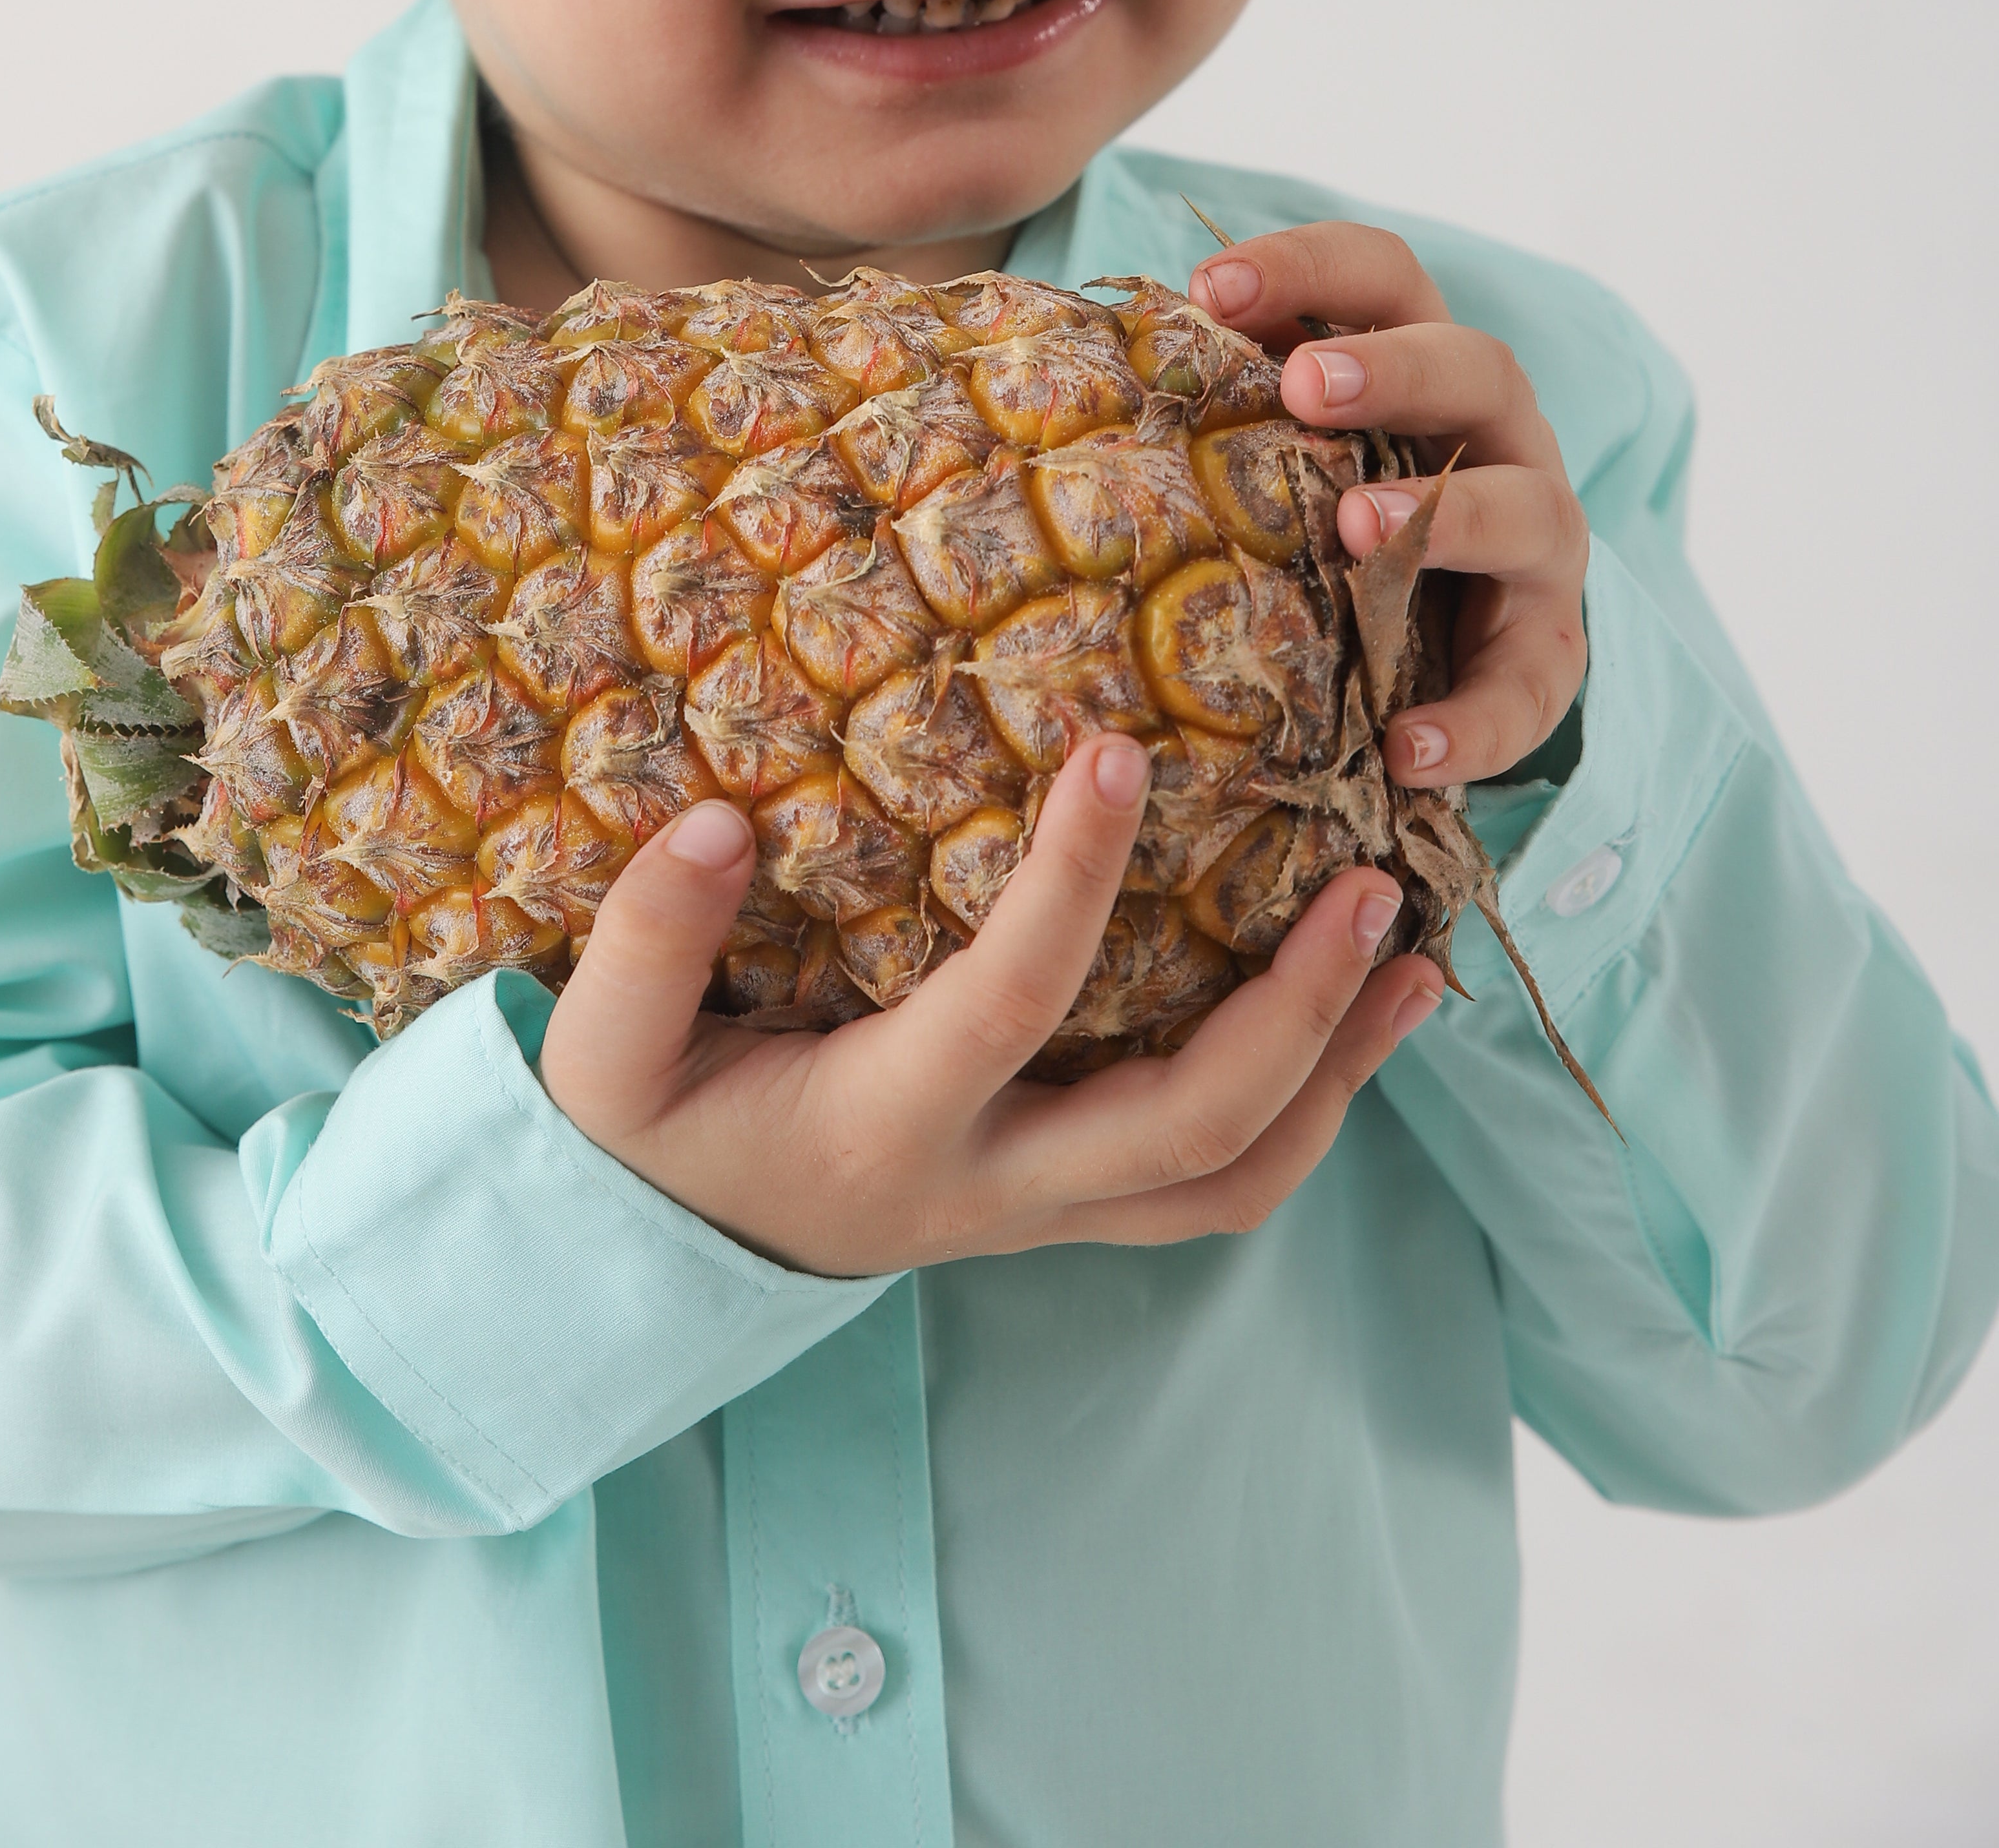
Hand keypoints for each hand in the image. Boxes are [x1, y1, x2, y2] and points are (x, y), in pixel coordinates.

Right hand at [536, 740, 1441, 1277]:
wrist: (649, 1261)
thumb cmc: (638, 1137)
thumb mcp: (596, 1055)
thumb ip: (645, 943)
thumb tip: (714, 823)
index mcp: (884, 1129)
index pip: (1013, 1002)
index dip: (1075, 879)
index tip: (1120, 747)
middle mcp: (990, 1188)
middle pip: (1190, 1131)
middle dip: (1296, 1014)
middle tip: (1369, 882)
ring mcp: (1040, 1213)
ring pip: (1234, 1180)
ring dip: (1338, 1073)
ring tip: (1412, 953)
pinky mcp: (1063, 1205)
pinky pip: (1216, 1182)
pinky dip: (1305, 1107)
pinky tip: (1352, 1013)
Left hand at [1189, 222, 1589, 791]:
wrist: (1430, 635)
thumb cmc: (1327, 506)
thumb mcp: (1284, 444)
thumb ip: (1227, 398)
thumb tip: (1102, 361)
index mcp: (1423, 356)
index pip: (1381, 275)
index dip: (1306, 266)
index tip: (1211, 288)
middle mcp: (1498, 432)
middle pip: (1477, 367)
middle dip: (1394, 369)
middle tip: (1304, 384)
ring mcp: (1538, 538)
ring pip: (1528, 509)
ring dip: (1449, 516)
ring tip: (1358, 533)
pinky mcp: (1546, 644)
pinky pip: (1530, 686)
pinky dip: (1473, 721)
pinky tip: (1404, 749)